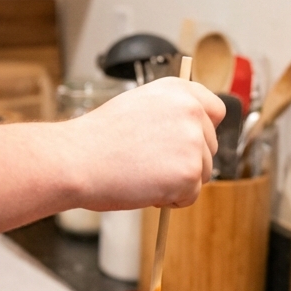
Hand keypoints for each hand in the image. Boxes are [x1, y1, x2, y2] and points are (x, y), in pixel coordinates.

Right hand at [69, 78, 223, 210]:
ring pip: (202, 173)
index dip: (202, 131)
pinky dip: (170, 200)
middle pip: (209, 147)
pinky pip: (191, 196)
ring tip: (142, 174)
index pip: (215, 110)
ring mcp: (193, 141)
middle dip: (185, 161)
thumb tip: (191, 135)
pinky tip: (144, 187)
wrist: (75, 160)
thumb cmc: (96, 139)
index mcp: (177, 90)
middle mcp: (190, 110)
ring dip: (177, 182)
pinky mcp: (189, 172)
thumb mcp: (137, 107)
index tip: (187, 143)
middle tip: (148, 163)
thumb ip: (168, 114)